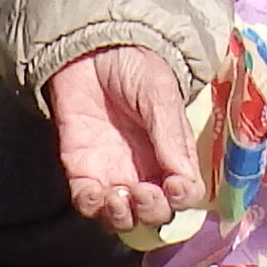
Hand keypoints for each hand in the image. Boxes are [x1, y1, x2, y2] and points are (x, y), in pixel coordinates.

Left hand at [44, 44, 207, 232]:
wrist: (89, 48)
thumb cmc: (134, 66)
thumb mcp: (160, 94)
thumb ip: (170, 136)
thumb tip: (184, 181)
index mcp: (172, 153)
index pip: (185, 192)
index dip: (182, 198)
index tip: (174, 187)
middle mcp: (145, 169)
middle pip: (154, 212)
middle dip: (151, 211)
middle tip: (142, 192)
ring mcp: (112, 172)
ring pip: (122, 217)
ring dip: (122, 217)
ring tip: (117, 196)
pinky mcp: (81, 171)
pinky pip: (87, 203)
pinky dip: (92, 207)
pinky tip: (94, 193)